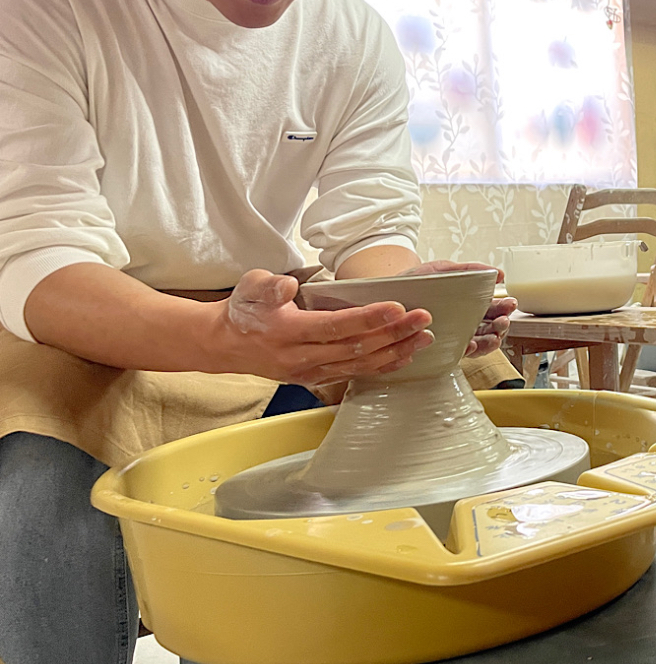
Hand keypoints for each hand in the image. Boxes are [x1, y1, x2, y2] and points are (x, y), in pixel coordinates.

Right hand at [212, 269, 431, 385]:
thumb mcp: (249, 287)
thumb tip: (288, 286)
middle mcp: (300, 357)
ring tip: (423, 338)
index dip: (367, 318)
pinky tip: (405, 357)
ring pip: (359, 365)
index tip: (397, 308)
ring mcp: (309, 371)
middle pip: (355, 348)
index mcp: (286, 331)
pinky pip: (354, 375)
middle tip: (423, 319)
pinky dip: (382, 367)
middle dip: (393, 334)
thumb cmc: (243, 310)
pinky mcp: (316, 377)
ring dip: (395, 352)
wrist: (224, 344)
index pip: (334, 326)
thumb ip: (268, 285)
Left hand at [395, 260, 513, 355]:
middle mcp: (464, 322)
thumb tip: (498, 273)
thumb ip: (469, 269)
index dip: (504, 307)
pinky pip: (460, 353)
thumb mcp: (442, 269)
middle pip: (491, 327)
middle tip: (503, 320)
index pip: (493, 308)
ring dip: (492, 341)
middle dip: (501, 324)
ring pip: (481, 343)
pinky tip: (472, 344)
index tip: (510, 303)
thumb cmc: (414, 282)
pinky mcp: (440, 349)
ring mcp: (453, 336)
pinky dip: (469, 350)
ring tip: (494, 335)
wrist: (384, 296)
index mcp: (468, 303)